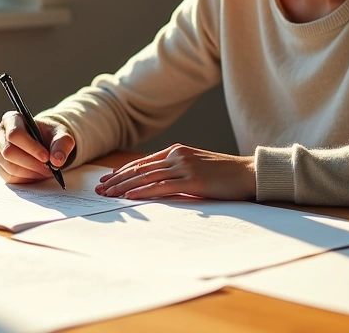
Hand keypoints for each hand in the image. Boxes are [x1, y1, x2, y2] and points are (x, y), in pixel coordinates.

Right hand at [0, 112, 75, 183]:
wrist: (45, 141)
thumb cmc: (50, 134)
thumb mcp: (61, 133)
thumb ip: (62, 144)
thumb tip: (57, 160)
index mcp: (11, 119)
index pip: (15, 134)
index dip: (31, 147)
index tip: (46, 157)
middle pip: (9, 152)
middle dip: (31, 163)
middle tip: (49, 168)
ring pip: (10, 167)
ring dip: (31, 172)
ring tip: (46, 171)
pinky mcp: (0, 167)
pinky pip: (10, 177)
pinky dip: (27, 179)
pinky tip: (38, 174)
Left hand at [95, 144, 255, 200]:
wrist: (249, 173)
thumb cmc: (225, 174)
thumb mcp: (197, 168)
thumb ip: (177, 172)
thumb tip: (158, 185)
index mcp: (176, 151)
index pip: (142, 162)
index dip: (122, 171)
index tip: (107, 180)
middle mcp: (177, 155)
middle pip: (139, 168)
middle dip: (117, 179)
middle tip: (100, 189)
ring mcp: (184, 167)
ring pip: (146, 177)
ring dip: (124, 187)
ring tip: (108, 194)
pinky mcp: (193, 181)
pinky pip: (162, 187)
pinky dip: (143, 192)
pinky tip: (130, 197)